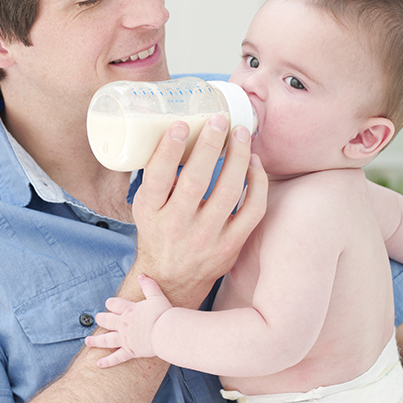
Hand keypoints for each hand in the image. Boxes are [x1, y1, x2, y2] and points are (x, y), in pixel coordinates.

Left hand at [85, 275, 171, 367]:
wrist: (166, 332)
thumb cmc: (163, 314)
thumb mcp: (156, 296)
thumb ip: (148, 285)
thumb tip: (142, 275)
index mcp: (129, 310)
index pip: (114, 304)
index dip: (111, 303)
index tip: (110, 304)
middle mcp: (123, 324)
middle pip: (107, 320)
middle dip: (101, 319)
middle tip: (98, 319)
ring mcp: (125, 339)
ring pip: (106, 339)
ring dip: (96, 341)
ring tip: (87, 342)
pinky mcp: (130, 351)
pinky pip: (116, 357)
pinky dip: (107, 361)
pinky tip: (99, 364)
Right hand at [132, 116, 265, 307]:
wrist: (171, 281)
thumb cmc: (159, 233)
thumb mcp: (145, 208)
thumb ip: (157, 178)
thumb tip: (177, 133)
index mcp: (149, 213)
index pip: (157, 178)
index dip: (169, 150)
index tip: (181, 124)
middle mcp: (175, 227)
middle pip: (195, 182)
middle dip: (209, 146)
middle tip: (219, 120)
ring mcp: (205, 238)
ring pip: (228, 192)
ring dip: (237, 158)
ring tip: (241, 134)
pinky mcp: (230, 246)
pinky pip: (252, 210)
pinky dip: (256, 183)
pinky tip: (253, 163)